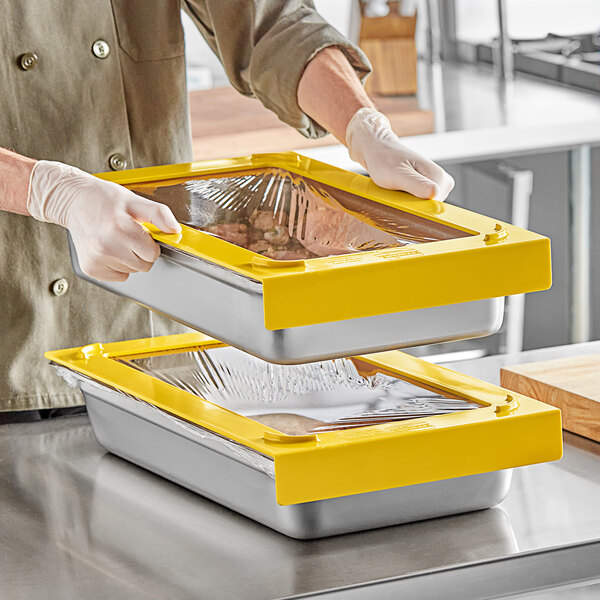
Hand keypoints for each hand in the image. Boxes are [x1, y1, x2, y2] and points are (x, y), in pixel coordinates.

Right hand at [28, 160, 180, 280]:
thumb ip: (158, 214)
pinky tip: (108, 248)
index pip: (152, 253)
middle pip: (144, 265)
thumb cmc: (104, 199)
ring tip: (115, 239)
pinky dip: (117, 266)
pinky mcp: (90, 268)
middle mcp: (106, 245)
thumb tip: (175, 230)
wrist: (73, 201)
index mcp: (120, 227)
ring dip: (128, 258)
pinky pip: (118, 277)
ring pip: (131, 271)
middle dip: (141, 252)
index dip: (150, 243)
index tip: (141, 233)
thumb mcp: (135, 201)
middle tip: (128, 235)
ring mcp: (96, 259)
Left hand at [346, 108, 454, 200]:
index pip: (434, 207)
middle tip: (397, 190)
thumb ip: (416, 184)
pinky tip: (400, 190)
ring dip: (409, 203)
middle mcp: (443, 181)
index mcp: (439, 177)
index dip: (416, 208)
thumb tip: (435, 193)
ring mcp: (438, 185)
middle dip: (412, 205)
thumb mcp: (397, 175)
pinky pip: (421, 203)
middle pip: (430, 208)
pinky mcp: (430, 188)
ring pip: (425, 207)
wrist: (379, 150)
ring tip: (398, 189)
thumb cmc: (385, 160)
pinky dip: (408, 201)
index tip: (401, 197)